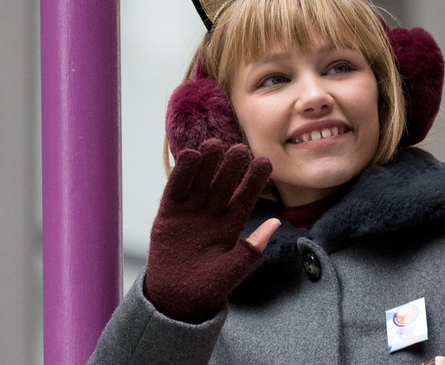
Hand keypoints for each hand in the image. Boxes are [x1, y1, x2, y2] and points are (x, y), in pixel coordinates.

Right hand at [144, 139, 278, 321]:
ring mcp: (190, 211)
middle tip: (240, 148)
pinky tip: (189, 155)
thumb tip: (275, 224)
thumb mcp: (233, 270)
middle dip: (232, 166)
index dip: (255, 180)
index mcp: (231, 225)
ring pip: (200, 181)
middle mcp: (212, 213)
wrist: (176, 299)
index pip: (246, 198)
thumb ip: (251, 249)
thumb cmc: (208, 287)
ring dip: (207, 163)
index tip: (266, 162)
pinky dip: (181, 173)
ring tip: (214, 144)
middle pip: (223, 184)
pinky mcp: (169, 213)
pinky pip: (176, 189)